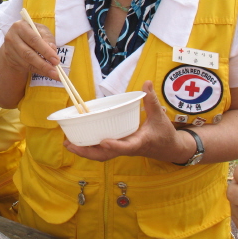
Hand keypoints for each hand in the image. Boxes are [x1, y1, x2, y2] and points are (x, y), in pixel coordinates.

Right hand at [0, 19, 60, 80]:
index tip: (56, 60)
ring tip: (53, 74)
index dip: (46, 51)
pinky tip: (45, 73)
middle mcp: (12, 37)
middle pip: (28, 53)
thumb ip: (48, 38)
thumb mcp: (41, 31)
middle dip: (43, 64)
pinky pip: (25, 66)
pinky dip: (36, 71)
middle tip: (55, 72)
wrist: (16, 40)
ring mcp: (9, 49)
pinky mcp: (9, 58)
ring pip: (26, 62)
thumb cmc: (32, 34)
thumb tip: (52, 49)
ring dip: (41, 69)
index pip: (34, 40)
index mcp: (20, 26)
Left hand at [65, 80, 184, 162]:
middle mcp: (127, 149)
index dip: (115, 145)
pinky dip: (89, 149)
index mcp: (139, 142)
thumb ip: (151, 100)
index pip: (126, 147)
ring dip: (85, 152)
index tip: (104, 142)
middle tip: (70, 144)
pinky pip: (102, 152)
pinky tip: (77, 143)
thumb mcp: (159, 116)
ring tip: (68, 144)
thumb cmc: (164, 133)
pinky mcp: (119, 149)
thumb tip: (147, 82)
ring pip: (102, 155)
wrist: (169, 149)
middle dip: (88, 152)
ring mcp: (122, 151)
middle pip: (106, 155)